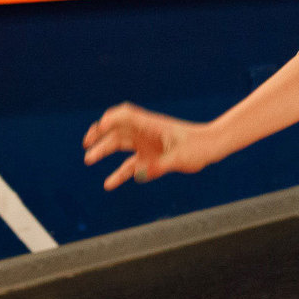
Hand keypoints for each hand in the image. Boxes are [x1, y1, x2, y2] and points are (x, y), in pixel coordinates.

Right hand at [84, 102, 215, 188]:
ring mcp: (147, 144)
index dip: (110, 119)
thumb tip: (138, 175)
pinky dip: (120, 173)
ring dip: (104, 150)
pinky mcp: (151, 157)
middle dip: (99, 136)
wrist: (212, 147)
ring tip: (89, 159)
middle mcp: (145, 133)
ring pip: (120, 145)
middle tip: (87, 146)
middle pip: (117, 130)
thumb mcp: (180, 158)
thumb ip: (159, 166)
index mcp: (151, 126)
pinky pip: (131, 165)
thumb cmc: (199, 147)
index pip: (125, 115)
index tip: (100, 128)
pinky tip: (109, 184)